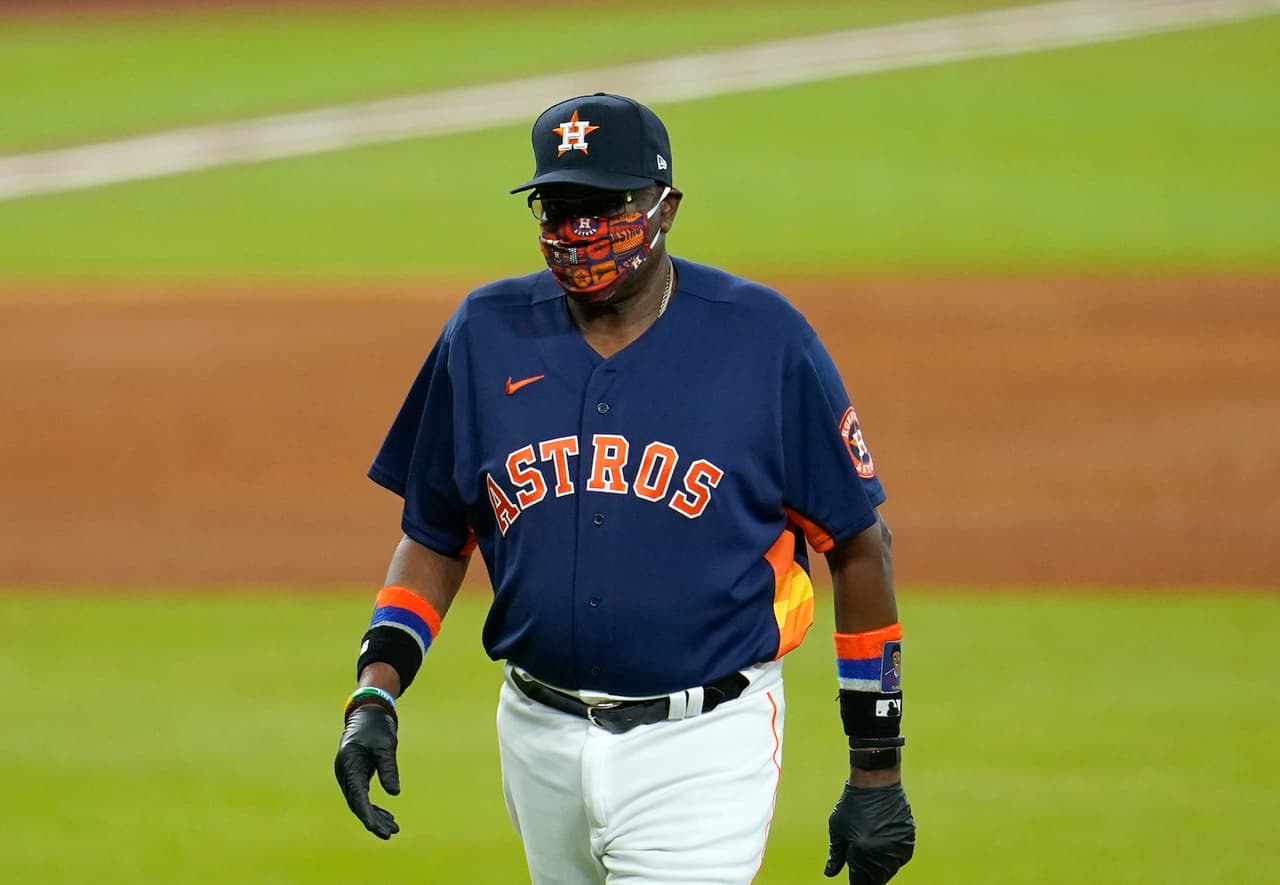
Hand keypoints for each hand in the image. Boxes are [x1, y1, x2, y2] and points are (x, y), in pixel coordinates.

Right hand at [334, 704, 401, 838]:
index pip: (357, 797)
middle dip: (373, 820)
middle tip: (392, 832)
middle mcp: (345, 773)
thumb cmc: (377, 728)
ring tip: (393, 828)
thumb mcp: (386, 746)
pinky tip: (387, 816)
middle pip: (357, 804)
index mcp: (350, 765)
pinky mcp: (355, 775)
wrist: (368, 713)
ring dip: (374, 816)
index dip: (367, 814)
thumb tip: (394, 793)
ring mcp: (348, 774)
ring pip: (359, 802)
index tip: (378, 828)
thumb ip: (388, 768)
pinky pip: (361, 796)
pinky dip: (373, 807)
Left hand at [824, 780, 914, 883]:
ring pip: (890, 870)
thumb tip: (830, 874)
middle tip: (862, 866)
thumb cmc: (852, 804)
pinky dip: (892, 857)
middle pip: (876, 879)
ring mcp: (898, 847)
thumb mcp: (838, 828)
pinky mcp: (908, 839)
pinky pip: (900, 858)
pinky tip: (883, 845)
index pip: (860, 881)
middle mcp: (882, 854)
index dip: (856, 882)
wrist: (876, 781)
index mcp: (861, 852)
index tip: (854, 879)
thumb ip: (836, 854)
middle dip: (868, 877)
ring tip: (871, 851)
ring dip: (880, 868)